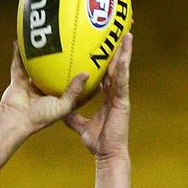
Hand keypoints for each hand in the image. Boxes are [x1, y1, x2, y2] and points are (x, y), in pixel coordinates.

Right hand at [0, 41, 89, 134]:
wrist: (16, 120)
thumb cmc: (41, 118)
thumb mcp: (63, 106)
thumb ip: (74, 90)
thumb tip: (87, 73)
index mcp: (62, 96)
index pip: (80, 85)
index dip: (91, 75)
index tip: (100, 62)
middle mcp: (48, 88)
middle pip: (60, 70)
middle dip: (67, 58)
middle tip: (76, 43)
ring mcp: (33, 82)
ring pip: (38, 64)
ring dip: (41, 52)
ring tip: (47, 37)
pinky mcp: (19, 79)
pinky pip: (19, 63)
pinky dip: (18, 53)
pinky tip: (20, 41)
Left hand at [64, 33, 131, 158]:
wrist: (106, 154)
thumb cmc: (97, 141)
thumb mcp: (79, 125)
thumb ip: (71, 116)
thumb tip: (60, 111)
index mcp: (107, 97)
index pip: (107, 74)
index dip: (108, 61)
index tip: (106, 47)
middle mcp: (115, 94)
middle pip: (116, 68)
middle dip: (118, 51)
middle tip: (120, 33)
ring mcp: (120, 98)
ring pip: (122, 71)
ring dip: (125, 54)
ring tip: (126, 37)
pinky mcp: (122, 103)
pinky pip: (121, 83)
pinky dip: (122, 71)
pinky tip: (122, 59)